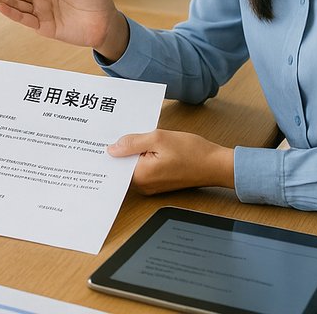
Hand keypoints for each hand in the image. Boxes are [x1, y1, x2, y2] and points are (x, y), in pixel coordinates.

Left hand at [107, 129, 234, 194]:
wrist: (216, 165)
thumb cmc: (192, 152)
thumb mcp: (159, 139)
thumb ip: (133, 142)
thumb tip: (112, 148)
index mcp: (140, 176)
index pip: (114, 164)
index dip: (108, 149)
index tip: (100, 137)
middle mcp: (143, 185)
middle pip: (122, 165)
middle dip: (119, 149)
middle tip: (115, 131)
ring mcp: (151, 185)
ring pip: (132, 165)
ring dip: (131, 151)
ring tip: (131, 134)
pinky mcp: (158, 182)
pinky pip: (142, 167)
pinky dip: (141, 156)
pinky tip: (144, 143)